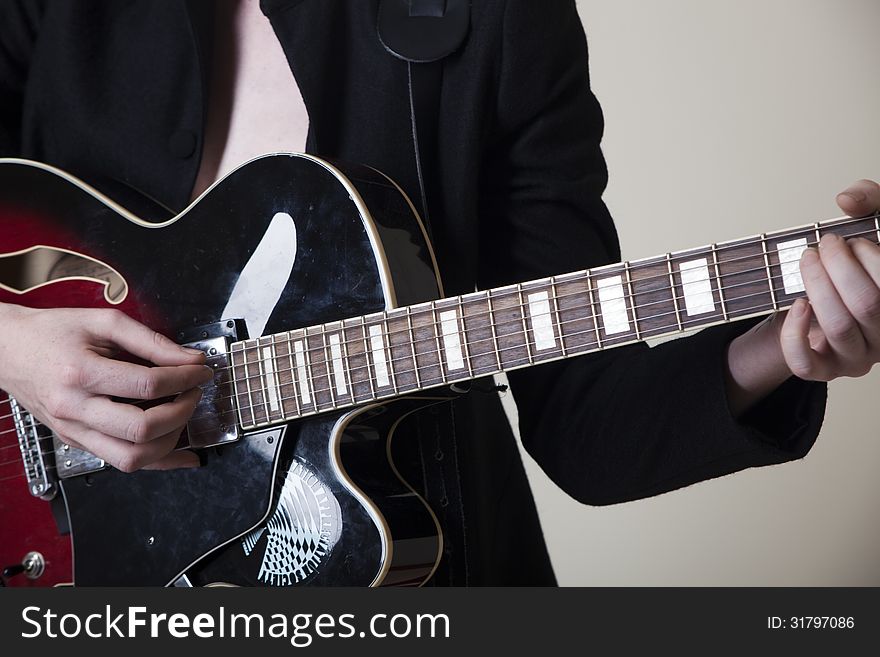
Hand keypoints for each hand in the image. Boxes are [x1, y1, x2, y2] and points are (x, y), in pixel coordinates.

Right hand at [0, 305, 212, 470]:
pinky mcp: (77, 441)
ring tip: (182, 414)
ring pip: (132, 458)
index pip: (148, 386)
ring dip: (171, 440)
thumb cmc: (53, 332)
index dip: (185, 378)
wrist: (8, 350)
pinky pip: (122, 462)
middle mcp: (75, 409)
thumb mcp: (104, 322)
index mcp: (81, 373)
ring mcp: (75, 431)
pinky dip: (158, 462)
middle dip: (182, 411)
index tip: (201, 371)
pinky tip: (183, 456)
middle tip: (193, 392)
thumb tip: (191, 359)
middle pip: (142, 429)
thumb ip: (152, 341)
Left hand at [725, 179, 879, 415]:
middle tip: (824, 245)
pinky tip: (798, 304)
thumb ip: (872, 201)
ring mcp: (859, 358)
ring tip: (807, 259)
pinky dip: (795, 333)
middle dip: (839, 267)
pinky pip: (806, 364)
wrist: (823, 302)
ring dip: (816, 286)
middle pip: (868, 304)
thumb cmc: (854, 265)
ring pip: (838, 327)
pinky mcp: (826, 371)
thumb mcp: (871, 227)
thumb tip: (847, 199)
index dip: (872, 257)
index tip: (850, 240)